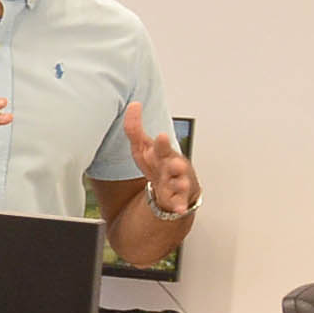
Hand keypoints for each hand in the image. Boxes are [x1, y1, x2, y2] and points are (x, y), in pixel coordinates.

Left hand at [123, 100, 197, 218]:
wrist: (171, 187)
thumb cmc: (157, 163)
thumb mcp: (142, 146)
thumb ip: (135, 127)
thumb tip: (133, 104)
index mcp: (162, 154)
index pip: (161, 147)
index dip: (161, 143)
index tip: (160, 135)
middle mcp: (172, 167)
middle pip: (174, 164)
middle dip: (175, 163)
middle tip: (175, 162)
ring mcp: (177, 182)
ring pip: (180, 182)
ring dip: (180, 183)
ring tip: (180, 184)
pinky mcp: (178, 198)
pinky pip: (180, 202)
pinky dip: (180, 205)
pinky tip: (180, 208)